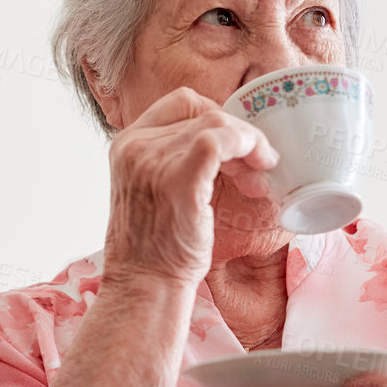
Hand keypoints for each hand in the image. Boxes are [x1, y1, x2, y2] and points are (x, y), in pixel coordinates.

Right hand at [103, 87, 276, 289]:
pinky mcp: (179, 179)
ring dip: (250, 145)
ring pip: (219, 123)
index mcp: (126, 144)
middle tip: (258, 167)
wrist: (144, 284)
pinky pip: (221, 141)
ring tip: (260, 179)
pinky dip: (248, 148)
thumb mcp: (151, 189)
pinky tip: (258, 174)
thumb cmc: (154, 246)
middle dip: (240, 136)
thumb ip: (171, 160)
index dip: (217, 114)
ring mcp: (154, 160)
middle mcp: (136, 146)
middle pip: (204, 112)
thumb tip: (223, 144)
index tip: (235, 143)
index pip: (180, 103)